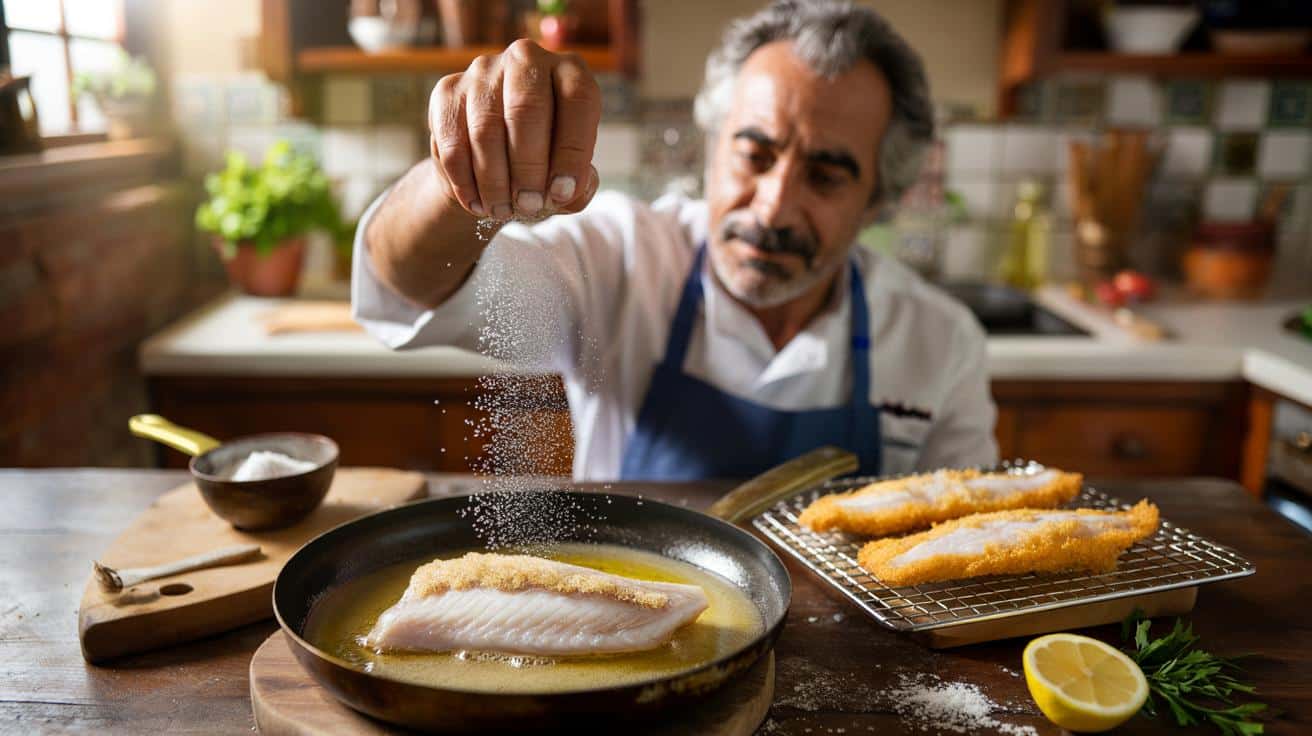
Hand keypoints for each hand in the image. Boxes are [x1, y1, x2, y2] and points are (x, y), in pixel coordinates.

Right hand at [428, 39, 601, 219]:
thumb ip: (579, 186)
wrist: (492, 159)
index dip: (573, 151)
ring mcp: (483, 71)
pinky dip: (465, 180)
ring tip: (503, 211)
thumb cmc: (543, 163)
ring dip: (495, 180)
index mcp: (569, 71)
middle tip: (530, 205)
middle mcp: (526, 59)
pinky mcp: (447, 92)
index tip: (563, 193)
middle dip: (529, 168)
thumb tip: (566, 190)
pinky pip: (452, 141)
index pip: (578, 100)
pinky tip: (477, 203)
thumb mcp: (569, 175)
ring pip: (486, 129)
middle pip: (527, 109)